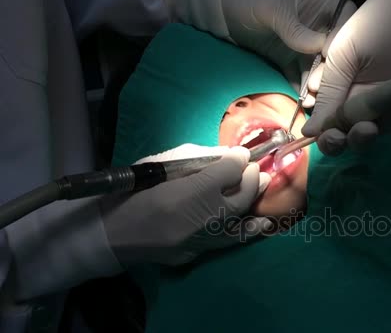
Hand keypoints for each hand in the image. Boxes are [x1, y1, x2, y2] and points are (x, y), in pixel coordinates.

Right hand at [101, 144, 271, 265]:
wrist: (109, 232)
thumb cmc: (132, 192)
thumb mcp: (160, 165)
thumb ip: (195, 159)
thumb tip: (226, 156)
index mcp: (188, 190)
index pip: (227, 171)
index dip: (238, 160)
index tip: (242, 154)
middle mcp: (199, 216)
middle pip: (239, 196)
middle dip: (251, 180)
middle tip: (255, 170)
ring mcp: (199, 239)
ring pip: (237, 221)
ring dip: (253, 203)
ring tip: (262, 189)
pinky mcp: (195, 253)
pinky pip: (225, 240)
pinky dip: (244, 231)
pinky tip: (260, 224)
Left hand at [157, 0, 355, 87]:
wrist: (218, 8)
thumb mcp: (272, 9)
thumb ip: (295, 28)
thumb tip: (320, 46)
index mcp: (321, 7)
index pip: (342, 26)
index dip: (341, 48)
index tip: (333, 66)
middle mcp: (316, 27)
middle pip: (331, 53)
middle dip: (327, 73)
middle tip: (317, 90)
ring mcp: (302, 45)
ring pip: (316, 68)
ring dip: (314, 86)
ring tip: (310, 103)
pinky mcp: (287, 59)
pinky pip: (297, 76)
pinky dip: (299, 89)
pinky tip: (300, 103)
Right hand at [302, 0, 390, 154]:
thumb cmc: (376, 24)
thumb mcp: (343, 56)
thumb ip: (329, 93)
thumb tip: (308, 132)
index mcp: (341, 92)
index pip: (329, 125)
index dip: (328, 137)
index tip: (329, 137)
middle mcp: (362, 103)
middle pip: (352, 137)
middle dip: (349, 141)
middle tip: (351, 134)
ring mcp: (389, 107)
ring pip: (378, 136)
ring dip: (373, 136)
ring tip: (372, 126)